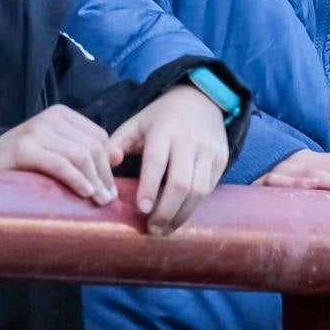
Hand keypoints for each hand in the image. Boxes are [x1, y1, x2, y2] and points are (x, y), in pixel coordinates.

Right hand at [0, 104, 120, 204]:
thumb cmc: (24, 163)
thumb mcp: (58, 151)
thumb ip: (85, 151)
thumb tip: (118, 157)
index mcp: (63, 114)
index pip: (99, 138)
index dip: (108, 164)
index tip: (111, 189)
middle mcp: (51, 117)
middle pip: (93, 147)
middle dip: (104, 176)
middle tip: (108, 200)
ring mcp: (36, 130)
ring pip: (80, 155)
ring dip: (94, 181)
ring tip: (99, 201)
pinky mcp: (24, 148)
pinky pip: (60, 164)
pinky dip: (77, 180)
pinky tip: (85, 193)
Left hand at [112, 85, 229, 235]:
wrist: (201, 99)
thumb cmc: (161, 118)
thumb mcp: (135, 124)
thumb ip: (115, 145)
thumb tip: (107, 169)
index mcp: (164, 131)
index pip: (156, 162)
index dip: (149, 187)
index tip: (141, 210)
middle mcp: (189, 141)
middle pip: (181, 183)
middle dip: (166, 211)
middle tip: (153, 229)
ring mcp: (209, 151)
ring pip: (199, 190)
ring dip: (182, 215)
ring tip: (166, 229)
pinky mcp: (222, 159)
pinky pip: (209, 188)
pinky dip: (194, 206)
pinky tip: (180, 215)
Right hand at [256, 149, 329, 212]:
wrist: (243, 186)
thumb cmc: (285, 193)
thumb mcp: (312, 185)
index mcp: (320, 161)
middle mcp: (306, 163)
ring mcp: (288, 172)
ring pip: (322, 176)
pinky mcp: (268, 184)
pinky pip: (288, 184)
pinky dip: (303, 186)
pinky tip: (316, 189)